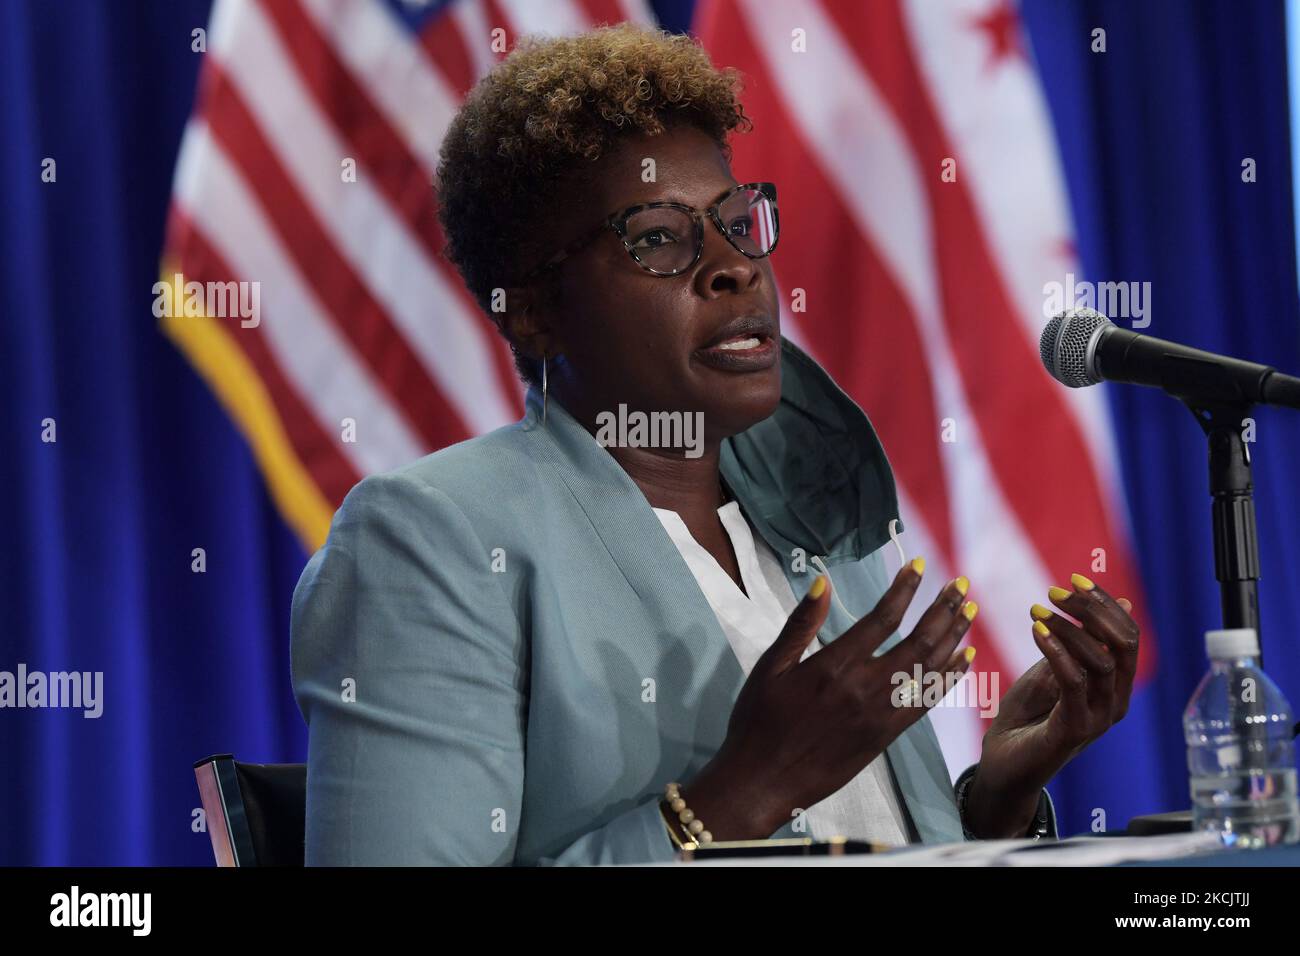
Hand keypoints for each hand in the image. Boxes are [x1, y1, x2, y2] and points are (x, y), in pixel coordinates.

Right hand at [682, 559, 977, 841]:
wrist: (764, 781)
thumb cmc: (758, 720)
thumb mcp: (771, 666)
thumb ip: (801, 624)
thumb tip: (822, 582)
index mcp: (834, 665)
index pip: (882, 618)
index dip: (904, 590)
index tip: (918, 566)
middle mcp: (865, 688)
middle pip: (918, 641)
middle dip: (942, 609)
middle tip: (960, 585)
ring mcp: (881, 715)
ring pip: (929, 670)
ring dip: (953, 638)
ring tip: (968, 611)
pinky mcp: (887, 737)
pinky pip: (927, 702)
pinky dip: (949, 678)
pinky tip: (962, 660)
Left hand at [965, 573, 1140, 837]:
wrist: (1004, 763)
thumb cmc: (1028, 715)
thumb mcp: (1053, 667)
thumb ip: (1081, 640)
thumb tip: (1121, 602)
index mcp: (1115, 685)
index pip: (1127, 635)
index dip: (1105, 604)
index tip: (1074, 578)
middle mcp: (1115, 701)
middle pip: (1123, 644)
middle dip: (1092, 610)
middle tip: (1055, 591)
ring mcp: (1098, 718)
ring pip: (1100, 659)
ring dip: (1068, 628)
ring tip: (1036, 610)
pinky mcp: (1075, 729)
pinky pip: (1074, 682)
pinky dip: (1057, 651)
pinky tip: (1037, 632)